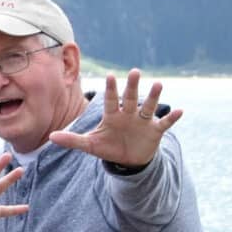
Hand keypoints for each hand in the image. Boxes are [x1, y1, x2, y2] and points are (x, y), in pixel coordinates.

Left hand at [48, 70, 180, 166]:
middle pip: (130, 98)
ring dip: (153, 97)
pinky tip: (180, 111)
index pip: (110, 100)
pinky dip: (172, 118)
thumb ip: (72, 140)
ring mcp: (143, 121)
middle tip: (135, 71)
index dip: (110, 89)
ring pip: (148, 106)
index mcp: (112, 115)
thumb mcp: (90, 145)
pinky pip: (165, 123)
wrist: (128, 160)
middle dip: (132, 87)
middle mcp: (129, 114)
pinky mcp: (155, 131)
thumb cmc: (108, 147)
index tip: (110, 76)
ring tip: (158, 85)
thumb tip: (51, 137)